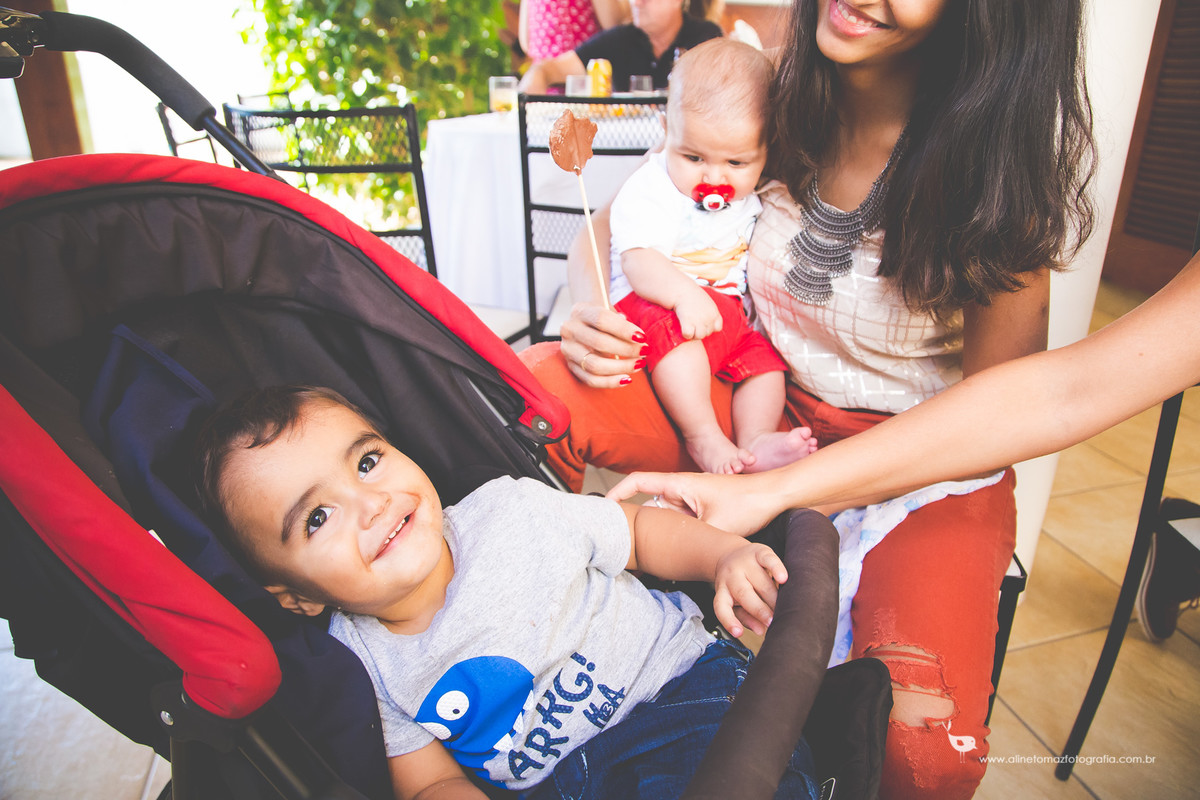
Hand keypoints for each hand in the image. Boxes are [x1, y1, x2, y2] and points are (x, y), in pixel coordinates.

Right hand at [559, 301, 646, 387]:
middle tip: (645, 352)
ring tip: (639, 364)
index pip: (602, 319)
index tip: (642, 337)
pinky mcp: (571, 366)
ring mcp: (568, 350)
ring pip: (594, 364)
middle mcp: (569, 329)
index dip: (624, 330)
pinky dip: (611, 382)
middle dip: (627, 349)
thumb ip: (621, 320)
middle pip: (599, 342)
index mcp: (580, 310)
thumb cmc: (604, 319)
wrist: (586, 325)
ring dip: (621, 367)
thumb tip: (635, 336)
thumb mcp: (611, 311)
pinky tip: (627, 379)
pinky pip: (591, 380)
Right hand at [608, 471, 781, 536]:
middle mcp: (682, 490)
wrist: (775, 496)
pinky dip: (675, 534)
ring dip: (658, 530)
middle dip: (636, 520)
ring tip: (645, 551)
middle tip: (622, 540)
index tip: (604, 507)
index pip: (638, 481)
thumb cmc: (748, 502)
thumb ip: (690, 541)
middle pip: (648, 502)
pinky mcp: (703, 510)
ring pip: (666, 516)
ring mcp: (692, 500)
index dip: (617, 492)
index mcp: (680, 484)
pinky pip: (681, 521)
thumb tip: (672, 559)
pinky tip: (674, 552)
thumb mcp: (716, 527)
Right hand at [673, 289, 721, 339]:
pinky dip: (685, 334)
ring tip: (688, 325)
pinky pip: (689, 335)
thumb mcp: (707, 302)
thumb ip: (710, 313)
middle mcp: (709, 318)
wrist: (682, 289)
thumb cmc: (692, 295)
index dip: (710, 327)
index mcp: (715, 313)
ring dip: (693, 333)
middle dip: (700, 330)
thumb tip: (708, 324)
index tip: (702, 322)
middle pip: (707, 334)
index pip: (717, 328)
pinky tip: (683, 326)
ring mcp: (699, 321)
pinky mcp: (688, 322)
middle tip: (692, 322)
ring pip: (699, 336)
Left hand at [712, 543, 786, 637]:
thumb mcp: (735, 602)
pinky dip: (776, 569)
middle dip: (759, 609)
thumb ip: (746, 617)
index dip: (729, 621)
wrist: (731, 553)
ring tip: (784, 608)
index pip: (721, 607)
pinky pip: (768, 559)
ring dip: (773, 596)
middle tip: (772, 621)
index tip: (738, 633)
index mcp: (723, 591)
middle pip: (743, 593)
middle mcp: (731, 576)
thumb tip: (761, 630)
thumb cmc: (737, 585)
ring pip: (760, 580)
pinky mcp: (758, 552)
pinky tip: (783, 578)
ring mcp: (745, 563)